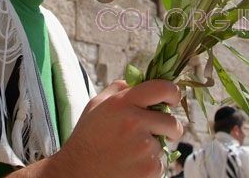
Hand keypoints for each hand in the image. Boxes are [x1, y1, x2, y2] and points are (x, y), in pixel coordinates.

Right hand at [42, 79, 182, 176]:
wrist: (76, 174)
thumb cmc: (87, 139)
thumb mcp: (96, 106)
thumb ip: (118, 90)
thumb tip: (139, 81)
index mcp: (122, 103)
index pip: (162, 88)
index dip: (173, 93)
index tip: (172, 99)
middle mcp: (134, 122)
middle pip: (172, 122)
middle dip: (170, 128)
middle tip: (160, 133)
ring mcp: (143, 146)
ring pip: (164, 144)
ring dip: (154, 148)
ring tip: (131, 152)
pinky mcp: (148, 168)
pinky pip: (160, 163)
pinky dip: (150, 165)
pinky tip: (131, 165)